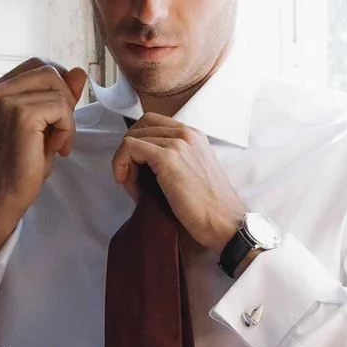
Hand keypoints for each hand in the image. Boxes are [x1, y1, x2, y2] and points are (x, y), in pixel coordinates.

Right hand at [0, 59, 86, 248]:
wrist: (5, 195)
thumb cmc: (22, 162)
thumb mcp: (45, 122)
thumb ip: (61, 95)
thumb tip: (80, 71)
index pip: (39, 65)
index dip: (58, 87)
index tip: (56, 117)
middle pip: (51, 71)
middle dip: (64, 100)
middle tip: (59, 131)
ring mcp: (6, 101)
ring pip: (59, 89)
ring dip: (66, 117)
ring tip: (55, 142)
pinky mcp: (21, 115)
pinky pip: (62, 108)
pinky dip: (67, 129)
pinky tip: (55, 148)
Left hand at [109, 110, 246, 254]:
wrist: (226, 222)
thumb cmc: (210, 208)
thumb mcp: (192, 174)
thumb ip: (172, 162)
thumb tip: (140, 166)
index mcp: (194, 136)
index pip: (153, 123)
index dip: (138, 143)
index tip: (136, 168)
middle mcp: (186, 134)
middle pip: (141, 126)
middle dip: (129, 150)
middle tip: (130, 177)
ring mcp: (178, 143)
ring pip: (133, 137)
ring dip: (125, 161)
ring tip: (132, 185)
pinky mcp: (168, 157)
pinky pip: (129, 147)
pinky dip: (121, 163)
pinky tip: (128, 183)